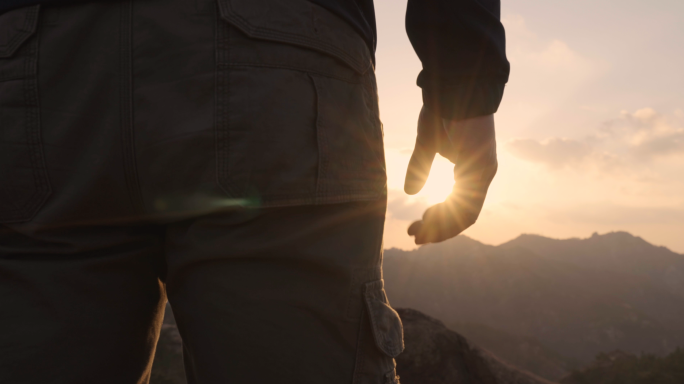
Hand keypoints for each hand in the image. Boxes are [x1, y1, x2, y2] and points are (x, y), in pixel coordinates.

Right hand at [404, 106, 497, 244]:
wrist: (455, 83)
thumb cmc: (443, 109)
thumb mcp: (427, 144)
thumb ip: (420, 167)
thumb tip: (411, 192)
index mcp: (473, 170)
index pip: (460, 206)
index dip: (440, 221)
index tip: (418, 227)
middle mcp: (483, 174)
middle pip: (464, 216)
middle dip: (438, 230)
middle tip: (415, 238)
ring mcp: (484, 171)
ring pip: (466, 215)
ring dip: (441, 228)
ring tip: (418, 234)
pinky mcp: (481, 166)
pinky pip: (467, 203)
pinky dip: (446, 215)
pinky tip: (428, 217)